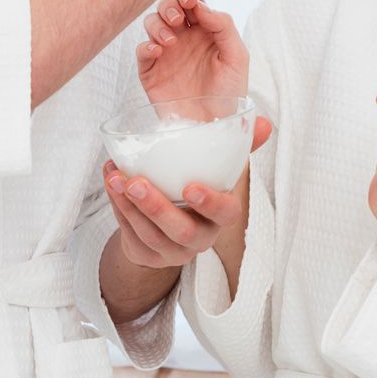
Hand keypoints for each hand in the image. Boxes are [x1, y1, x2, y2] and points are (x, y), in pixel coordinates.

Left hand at [104, 116, 272, 269]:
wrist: (167, 227)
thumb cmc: (194, 191)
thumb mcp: (217, 171)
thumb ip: (240, 147)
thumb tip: (266, 122)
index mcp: (220, 217)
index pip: (225, 215)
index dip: (210, 203)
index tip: (191, 187)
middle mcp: (199, 239)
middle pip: (181, 231)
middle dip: (157, 207)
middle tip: (136, 182)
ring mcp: (171, 251)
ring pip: (150, 233)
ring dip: (129, 205)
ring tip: (115, 178)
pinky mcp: (147, 255)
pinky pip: (130, 235)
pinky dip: (117, 208)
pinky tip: (111, 184)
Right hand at [137, 0, 246, 102]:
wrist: (214, 127)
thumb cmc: (229, 94)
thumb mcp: (237, 57)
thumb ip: (223, 25)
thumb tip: (202, 6)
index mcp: (205, 31)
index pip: (193, 2)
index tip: (190, 1)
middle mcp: (184, 39)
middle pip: (168, 7)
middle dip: (170, 6)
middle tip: (178, 20)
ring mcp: (166, 54)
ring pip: (151, 23)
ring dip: (157, 24)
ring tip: (170, 41)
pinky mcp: (151, 72)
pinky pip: (141, 51)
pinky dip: (146, 46)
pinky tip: (158, 52)